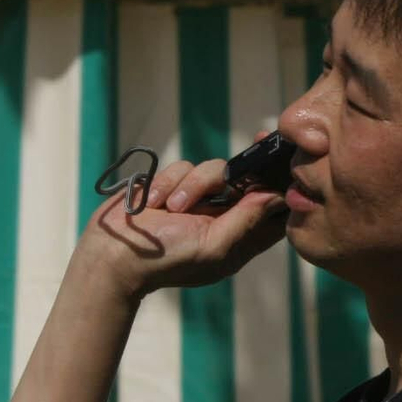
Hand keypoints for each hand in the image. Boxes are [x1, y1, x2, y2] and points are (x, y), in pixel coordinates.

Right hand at [79, 153, 287, 299]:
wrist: (112, 256)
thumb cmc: (167, 260)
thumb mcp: (214, 246)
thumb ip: (247, 220)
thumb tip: (277, 196)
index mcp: (241, 238)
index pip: (275, 212)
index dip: (285, 190)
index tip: (288, 166)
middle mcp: (224, 217)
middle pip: (249, 182)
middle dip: (249, 166)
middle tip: (258, 141)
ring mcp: (198, 200)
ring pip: (215, 170)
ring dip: (192, 185)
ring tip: (173, 207)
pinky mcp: (173, 185)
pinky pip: (183, 167)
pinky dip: (168, 182)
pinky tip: (153, 203)